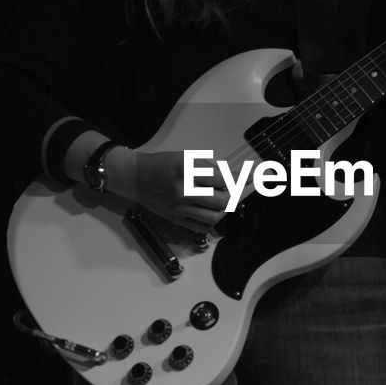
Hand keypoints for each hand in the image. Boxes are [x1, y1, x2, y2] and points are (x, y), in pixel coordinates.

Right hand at [107, 148, 229, 229]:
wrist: (135, 178)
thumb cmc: (162, 165)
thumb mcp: (185, 158)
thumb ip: (208, 168)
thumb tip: (232, 179)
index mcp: (185, 170)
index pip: (221, 178)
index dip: (238, 179)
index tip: (249, 178)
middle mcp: (182, 190)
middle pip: (221, 200)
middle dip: (233, 195)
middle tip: (233, 189)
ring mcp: (179, 208)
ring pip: (214, 216)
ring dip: (224, 209)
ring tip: (222, 200)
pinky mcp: (175, 219)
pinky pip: (202, 226)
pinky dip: (212, 220)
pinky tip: (211, 211)